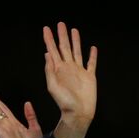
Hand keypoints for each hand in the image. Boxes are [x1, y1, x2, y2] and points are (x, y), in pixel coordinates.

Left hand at [42, 22, 97, 137]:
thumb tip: (47, 54)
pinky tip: (92, 48)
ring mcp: (79, 71)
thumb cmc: (64, 103)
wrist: (78, 113)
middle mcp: (68, 68)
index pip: (52, 51)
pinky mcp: (90, 76)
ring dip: (76, 41)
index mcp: (58, 69)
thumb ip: (49, 71)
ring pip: (77, 52)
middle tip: (60, 24)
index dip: (49, 40)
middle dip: (62, 36)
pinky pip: (91, 63)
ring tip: (74, 30)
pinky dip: (92, 56)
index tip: (46, 29)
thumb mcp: (52, 87)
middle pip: (65, 47)